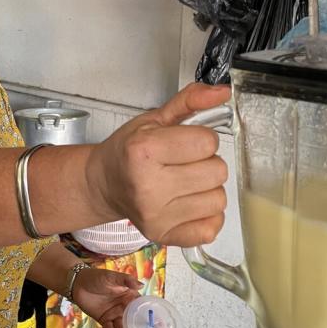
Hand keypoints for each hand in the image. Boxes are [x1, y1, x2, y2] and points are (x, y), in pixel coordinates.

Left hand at [71, 268, 141, 327]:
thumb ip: (126, 281)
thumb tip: (142, 285)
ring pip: (121, 326)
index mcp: (129, 295)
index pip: (140, 306)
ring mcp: (114, 314)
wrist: (77, 283)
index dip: (147, 314)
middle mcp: (124, 306)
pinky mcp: (104, 320)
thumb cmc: (97, 277)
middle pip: (132, 319)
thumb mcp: (112, 277)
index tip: (155, 324)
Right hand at [86, 83, 230, 247]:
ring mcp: (157, 215)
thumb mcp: (154, 119)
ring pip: (218, 200)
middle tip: (184, 163)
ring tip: (185, 183)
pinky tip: (188, 203)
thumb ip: (190, 101)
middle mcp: (148, 186)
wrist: (104, 183)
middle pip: (217, 172)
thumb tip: (222, 92)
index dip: (202, 139)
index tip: (185, 142)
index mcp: (144, 151)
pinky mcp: (164, 235)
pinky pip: (211, 228)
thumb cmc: (128, 151)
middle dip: (206, 163)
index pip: (208, 142)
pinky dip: (206, 215)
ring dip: (207, 189)